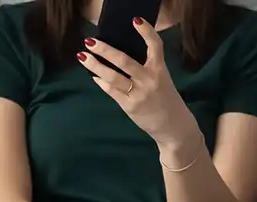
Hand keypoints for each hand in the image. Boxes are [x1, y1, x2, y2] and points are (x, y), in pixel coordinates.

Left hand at [79, 22, 204, 165]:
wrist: (173, 126)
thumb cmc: (165, 99)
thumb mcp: (161, 79)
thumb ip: (145, 68)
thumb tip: (117, 56)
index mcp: (159, 70)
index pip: (155, 46)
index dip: (147, 32)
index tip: (135, 20)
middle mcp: (149, 80)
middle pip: (124, 61)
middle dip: (105, 50)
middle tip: (90, 41)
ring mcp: (139, 93)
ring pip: (113, 77)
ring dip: (95, 66)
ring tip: (83, 56)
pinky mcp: (130, 106)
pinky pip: (112, 91)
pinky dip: (101, 82)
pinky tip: (94, 76)